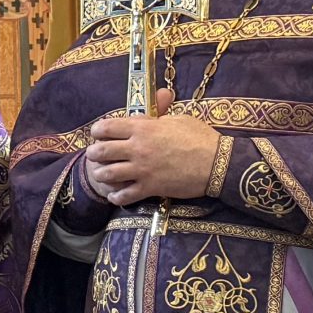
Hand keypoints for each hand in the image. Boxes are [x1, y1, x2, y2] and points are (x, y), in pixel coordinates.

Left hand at [84, 88, 220, 205]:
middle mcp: (137, 148)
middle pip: (101, 151)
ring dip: (101, 174)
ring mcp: (142, 169)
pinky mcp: (150, 187)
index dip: (98, 131)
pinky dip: (116, 196)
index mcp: (143, 128)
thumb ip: (157, 117)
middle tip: (96, 156)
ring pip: (107, 174)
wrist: (219, 163)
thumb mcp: (178, 119)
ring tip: (103, 174)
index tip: (98, 134)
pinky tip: (116, 195)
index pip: (106, 127)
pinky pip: (124, 195)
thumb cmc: (201, 138)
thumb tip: (146, 116)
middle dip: (94, 154)